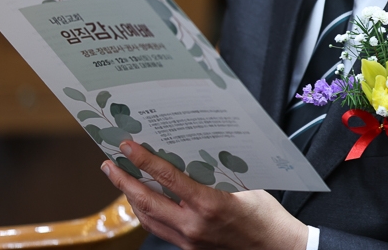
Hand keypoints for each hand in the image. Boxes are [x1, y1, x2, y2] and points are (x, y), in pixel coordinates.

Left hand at [101, 141, 309, 249]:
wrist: (278, 248)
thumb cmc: (266, 215)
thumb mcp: (243, 185)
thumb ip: (214, 173)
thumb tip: (190, 154)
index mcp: (209, 205)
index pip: (167, 179)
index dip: (144, 161)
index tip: (127, 147)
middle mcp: (194, 226)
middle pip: (147, 202)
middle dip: (124, 182)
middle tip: (109, 164)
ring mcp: (190, 241)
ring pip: (149, 220)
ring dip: (131, 199)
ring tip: (120, 180)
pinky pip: (160, 231)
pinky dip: (147, 214)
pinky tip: (143, 202)